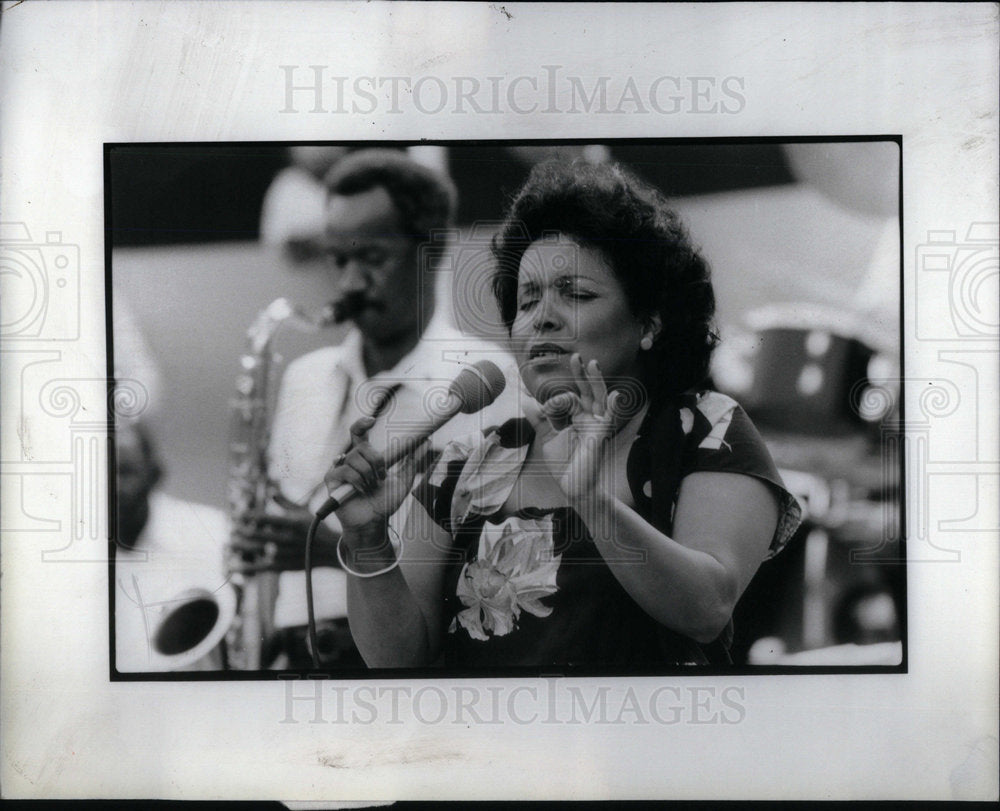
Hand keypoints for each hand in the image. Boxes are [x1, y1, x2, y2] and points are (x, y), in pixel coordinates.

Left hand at [229, 503, 339, 571]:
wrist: (330, 551)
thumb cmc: (315, 528)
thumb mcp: (303, 512)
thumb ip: (285, 502)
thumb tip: (270, 491)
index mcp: (292, 523)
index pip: (265, 518)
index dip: (249, 516)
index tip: (238, 514)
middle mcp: (287, 539)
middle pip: (258, 534)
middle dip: (242, 531)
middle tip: (232, 528)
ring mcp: (285, 554)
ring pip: (256, 551)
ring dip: (241, 547)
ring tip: (229, 543)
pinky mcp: (283, 567)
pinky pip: (261, 568)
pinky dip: (246, 568)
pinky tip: (232, 565)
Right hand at [323, 416, 425, 533]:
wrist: (374, 522)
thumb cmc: (385, 502)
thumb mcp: (403, 481)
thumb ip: (413, 461)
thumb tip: (427, 442)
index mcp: (365, 456)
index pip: (359, 433)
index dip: (362, 423)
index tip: (372, 420)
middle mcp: (351, 459)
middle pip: (362, 446)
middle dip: (377, 461)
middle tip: (382, 476)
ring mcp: (340, 468)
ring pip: (355, 458)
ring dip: (369, 475)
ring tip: (371, 487)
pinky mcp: (332, 479)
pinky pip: (346, 471)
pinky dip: (358, 482)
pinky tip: (361, 490)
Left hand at [538, 353, 626, 501]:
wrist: (571, 486)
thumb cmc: (562, 463)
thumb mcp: (546, 436)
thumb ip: (539, 417)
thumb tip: (528, 399)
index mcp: (575, 417)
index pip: (567, 399)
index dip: (554, 401)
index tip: (542, 408)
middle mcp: (588, 418)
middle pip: (586, 391)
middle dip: (581, 374)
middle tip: (576, 356)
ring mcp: (596, 425)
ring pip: (598, 398)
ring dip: (596, 381)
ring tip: (593, 364)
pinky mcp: (600, 435)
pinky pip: (609, 418)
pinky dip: (614, 407)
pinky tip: (615, 395)